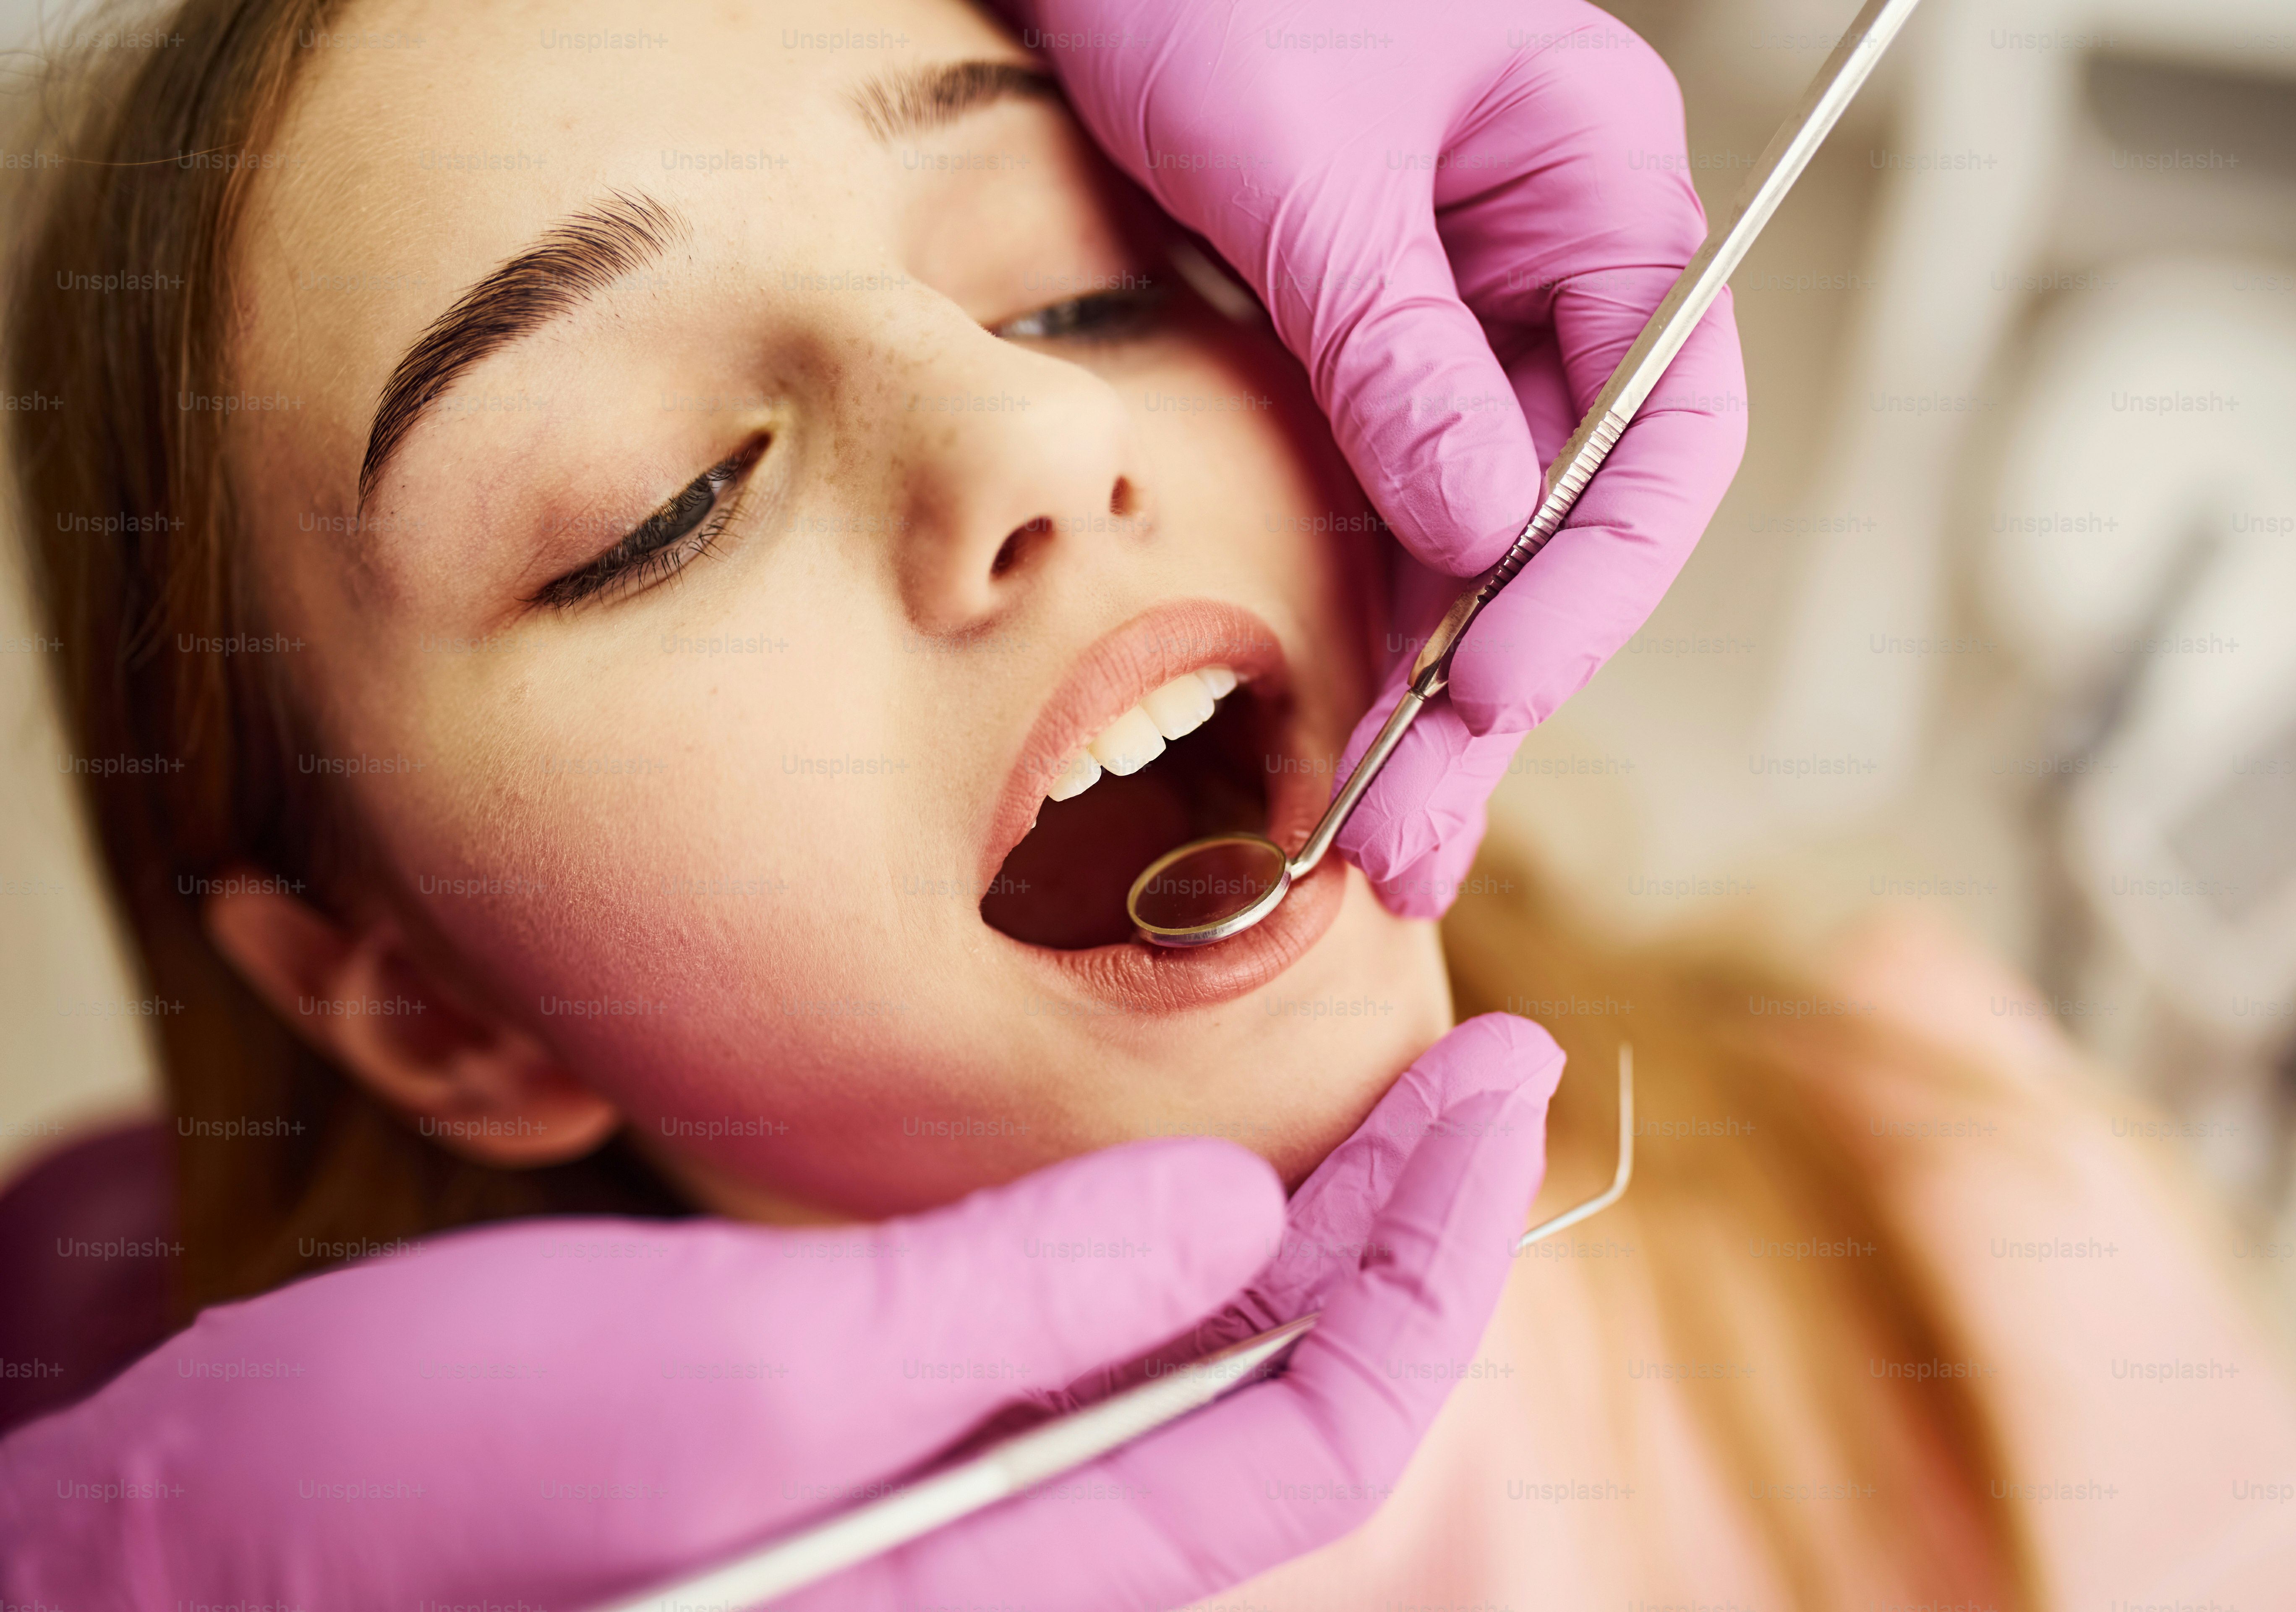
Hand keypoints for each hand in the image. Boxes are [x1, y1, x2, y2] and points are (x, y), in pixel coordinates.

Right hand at [0, 1015, 1562, 1609]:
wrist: (223, 1559)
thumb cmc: (444, 1496)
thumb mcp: (744, 1385)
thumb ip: (1008, 1315)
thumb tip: (1236, 1220)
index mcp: (999, 1597)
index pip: (1312, 1438)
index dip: (1432, 1260)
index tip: (1506, 1083)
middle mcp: (993, 1570)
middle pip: (1271, 1400)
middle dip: (1394, 1228)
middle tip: (1483, 1056)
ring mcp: (928, 1510)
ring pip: (1187, 1371)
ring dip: (1294, 1229)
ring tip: (1381, 1087)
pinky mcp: (854, 1442)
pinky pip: (1075, 1352)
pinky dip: (1158, 1240)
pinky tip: (1189, 1162)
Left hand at [1017, 0, 1749, 913]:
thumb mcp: (1297, 153)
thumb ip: (1389, 339)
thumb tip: (1474, 529)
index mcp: (1595, 187)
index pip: (1661, 420)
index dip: (1594, 574)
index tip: (1498, 686)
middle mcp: (1549, 274)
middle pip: (1573, 515)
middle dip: (1502, 679)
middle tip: (1418, 826)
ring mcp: (1462, 329)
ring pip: (1485, 544)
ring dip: (1437, 692)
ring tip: (1382, 837)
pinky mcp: (1371, 368)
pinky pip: (1399, 520)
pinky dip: (1375, 626)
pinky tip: (1355, 735)